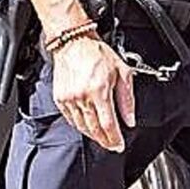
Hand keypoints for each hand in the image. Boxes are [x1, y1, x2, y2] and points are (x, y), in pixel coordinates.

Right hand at [51, 35, 136, 151]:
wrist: (74, 42)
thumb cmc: (97, 53)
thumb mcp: (122, 72)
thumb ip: (127, 99)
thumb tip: (129, 119)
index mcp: (99, 91)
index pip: (108, 124)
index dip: (115, 139)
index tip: (119, 145)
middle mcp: (82, 97)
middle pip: (94, 129)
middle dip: (105, 140)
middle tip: (112, 145)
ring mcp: (69, 99)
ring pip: (82, 126)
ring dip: (93, 135)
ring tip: (102, 138)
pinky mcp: (60, 99)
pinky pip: (71, 119)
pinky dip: (80, 126)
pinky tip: (87, 127)